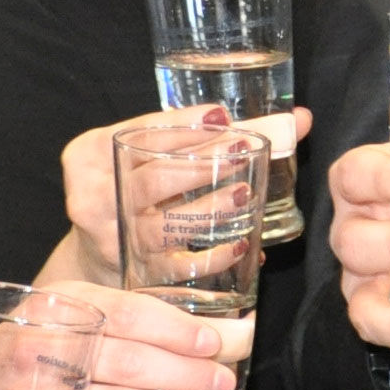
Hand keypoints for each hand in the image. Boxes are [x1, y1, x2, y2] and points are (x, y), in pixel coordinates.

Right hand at [53, 102, 307, 291]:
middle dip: (199, 165)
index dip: (182, 124)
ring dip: (207, 211)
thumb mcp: (154, 152)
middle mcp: (92, 196)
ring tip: (243, 196)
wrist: (101, 248)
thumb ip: (214, 132)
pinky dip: (213, 257)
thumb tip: (299, 119)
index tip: (222, 115)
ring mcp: (112, 238)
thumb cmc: (140, 188)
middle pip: (151, 179)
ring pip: (162, 226)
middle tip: (241, 153)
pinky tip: (243, 244)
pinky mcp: (135, 273)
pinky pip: (177, 268)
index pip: (140, 133)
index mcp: (90, 153)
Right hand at [57, 285, 239, 389]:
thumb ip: (153, 318)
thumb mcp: (88, 313)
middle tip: (222, 383)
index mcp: (59, 304)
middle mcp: (42, 348)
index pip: (126, 314)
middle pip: (128, 363)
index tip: (213, 343)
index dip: (175, 330)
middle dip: (185, 375)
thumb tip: (242, 329)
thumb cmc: (49, 343)